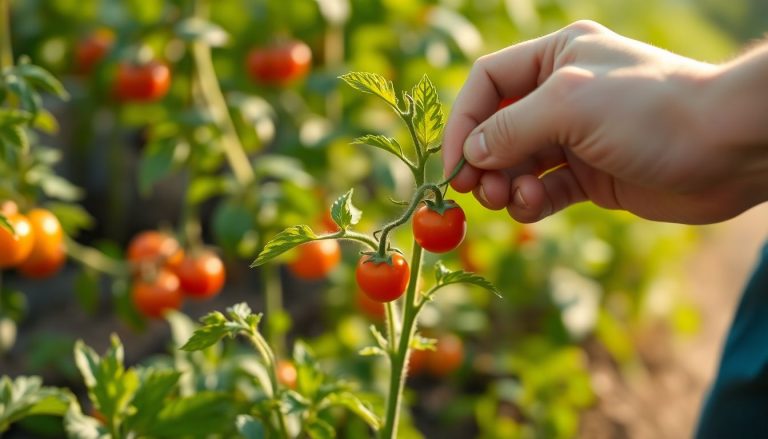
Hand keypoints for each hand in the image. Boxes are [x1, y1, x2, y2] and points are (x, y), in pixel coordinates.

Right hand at [443, 20, 767, 223]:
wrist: (727, 150)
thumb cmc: (650, 111)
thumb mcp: (569, 104)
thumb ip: (509, 127)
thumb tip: (469, 154)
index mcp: (556, 57)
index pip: (487, 84)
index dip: (462, 121)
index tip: (452, 163)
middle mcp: (561, 95)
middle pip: (496, 129)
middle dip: (482, 161)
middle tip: (478, 190)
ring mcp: (575, 138)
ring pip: (516, 164)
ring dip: (505, 185)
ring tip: (510, 198)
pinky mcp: (590, 176)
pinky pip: (542, 191)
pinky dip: (529, 202)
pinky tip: (532, 205)